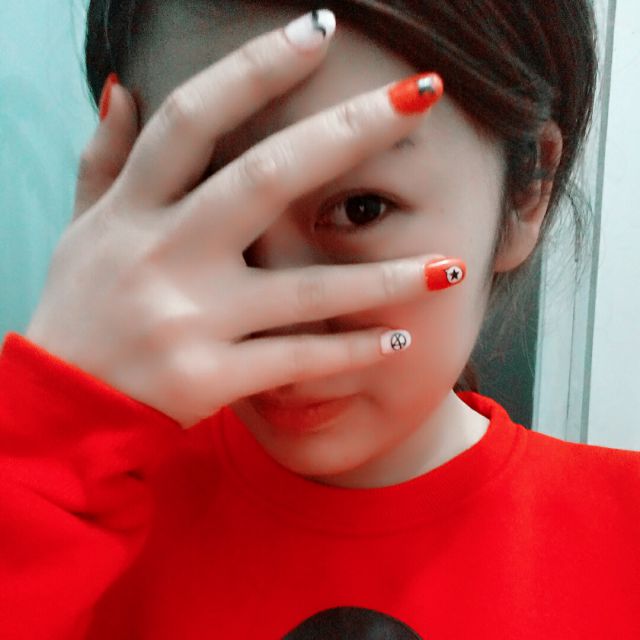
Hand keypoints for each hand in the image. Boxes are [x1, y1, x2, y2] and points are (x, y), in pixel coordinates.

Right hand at [26, 13, 450, 427]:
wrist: (63, 410)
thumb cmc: (80, 311)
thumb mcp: (83, 229)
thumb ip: (106, 160)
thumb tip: (126, 86)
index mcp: (133, 210)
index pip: (194, 119)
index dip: (254, 67)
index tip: (318, 27)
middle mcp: (163, 254)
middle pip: (267, 176)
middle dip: (350, 130)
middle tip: (422, 95)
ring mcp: (187, 319)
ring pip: (305, 288)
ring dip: (386, 275)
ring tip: (453, 264)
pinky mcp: (207, 379)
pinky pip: (296, 360)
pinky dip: (351, 351)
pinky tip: (400, 339)